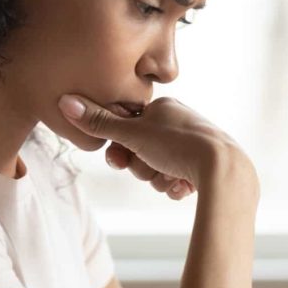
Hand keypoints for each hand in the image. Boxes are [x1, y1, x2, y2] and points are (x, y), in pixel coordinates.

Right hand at [57, 93, 246, 190]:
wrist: (223, 169)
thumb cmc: (178, 144)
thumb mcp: (132, 133)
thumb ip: (98, 122)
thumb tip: (65, 101)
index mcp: (164, 108)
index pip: (127, 128)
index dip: (120, 148)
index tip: (119, 158)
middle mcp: (180, 123)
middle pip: (141, 152)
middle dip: (142, 167)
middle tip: (151, 167)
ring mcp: (193, 146)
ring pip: (158, 170)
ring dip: (158, 178)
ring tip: (172, 176)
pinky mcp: (204, 168)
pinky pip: (175, 181)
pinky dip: (175, 186)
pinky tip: (184, 185)